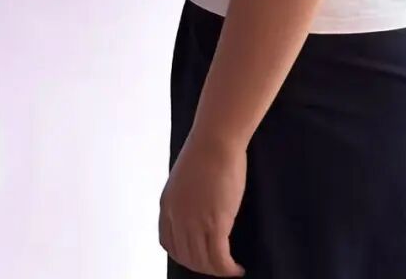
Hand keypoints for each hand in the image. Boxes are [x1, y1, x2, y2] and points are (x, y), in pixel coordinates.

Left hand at [159, 134, 245, 275]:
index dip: (184, 256)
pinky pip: (220, 259)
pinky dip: (229, 270)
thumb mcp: (184, 180)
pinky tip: (238, 269)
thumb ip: (186, 200)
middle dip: (203, 266)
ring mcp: (194, 221)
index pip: (169, 244)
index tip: (199, 257)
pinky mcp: (215, 223)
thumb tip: (197, 214)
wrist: (215, 140)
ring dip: (217, 270)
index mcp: (167, 205)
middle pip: (186, 257)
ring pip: (203, 262)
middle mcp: (177, 217)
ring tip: (230, 268)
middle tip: (219, 264)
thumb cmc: (205, 152)